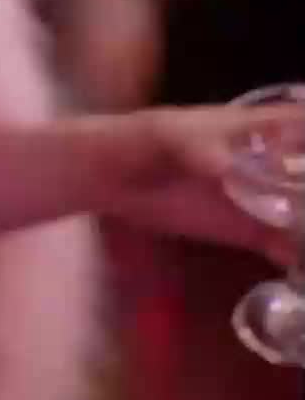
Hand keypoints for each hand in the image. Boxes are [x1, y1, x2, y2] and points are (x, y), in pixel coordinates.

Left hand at [101, 103, 303, 265]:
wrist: (113, 175)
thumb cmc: (144, 143)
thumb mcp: (171, 141)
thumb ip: (202, 154)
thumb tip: (225, 169)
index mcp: (258, 128)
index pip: (302, 123)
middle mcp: (269, 161)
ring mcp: (261, 196)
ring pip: (303, 214)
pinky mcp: (246, 228)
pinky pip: (284, 246)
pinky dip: (298, 261)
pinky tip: (301, 277)